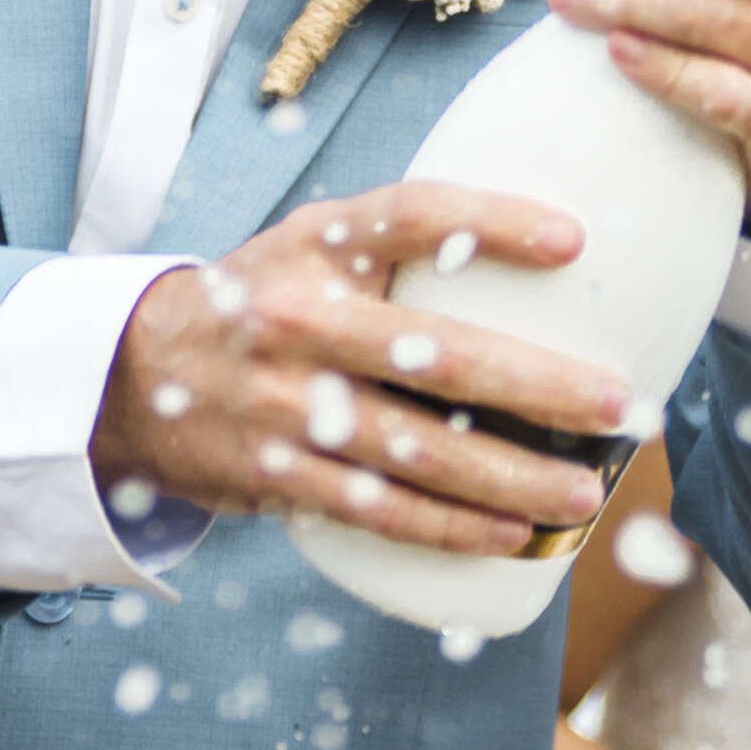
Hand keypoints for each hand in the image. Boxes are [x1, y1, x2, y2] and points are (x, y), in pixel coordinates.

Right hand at [90, 183, 630, 556]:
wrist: (134, 372)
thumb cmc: (268, 295)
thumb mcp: (316, 241)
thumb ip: (404, 240)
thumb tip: (548, 244)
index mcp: (318, 243)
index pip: (414, 215)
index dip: (494, 222)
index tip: (574, 240)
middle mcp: (301, 320)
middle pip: (436, 354)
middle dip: (537, 386)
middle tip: (615, 405)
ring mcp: (287, 405)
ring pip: (418, 452)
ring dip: (511, 478)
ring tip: (585, 492)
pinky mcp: (279, 475)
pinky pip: (380, 509)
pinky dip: (451, 527)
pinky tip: (512, 534)